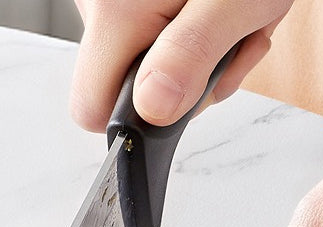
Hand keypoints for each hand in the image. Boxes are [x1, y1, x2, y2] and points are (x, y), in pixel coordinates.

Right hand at [70, 0, 294, 131]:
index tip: (184, 90)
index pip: (90, 108)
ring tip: (233, 13)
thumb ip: (192, 53)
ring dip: (195, 56)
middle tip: (230, 40)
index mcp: (115, 12)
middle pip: (122, 86)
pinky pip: (150, 38)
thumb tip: (153, 109)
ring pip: (141, 64)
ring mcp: (109, 0)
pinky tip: (219, 8)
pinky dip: (191, 34)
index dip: (136, 119)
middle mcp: (99, 4)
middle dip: (181, 80)